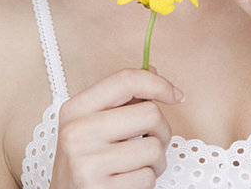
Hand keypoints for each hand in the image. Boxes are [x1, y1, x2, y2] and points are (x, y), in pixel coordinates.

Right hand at [50, 67, 182, 188]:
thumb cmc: (84, 163)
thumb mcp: (91, 124)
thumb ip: (122, 98)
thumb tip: (153, 72)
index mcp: (76, 109)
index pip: (125, 80)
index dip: (158, 84)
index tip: (175, 94)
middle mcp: (77, 132)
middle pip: (149, 113)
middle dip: (162, 130)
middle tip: (153, 140)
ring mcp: (86, 163)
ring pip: (154, 148)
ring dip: (156, 160)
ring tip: (139, 164)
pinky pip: (147, 177)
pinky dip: (146, 181)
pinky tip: (129, 181)